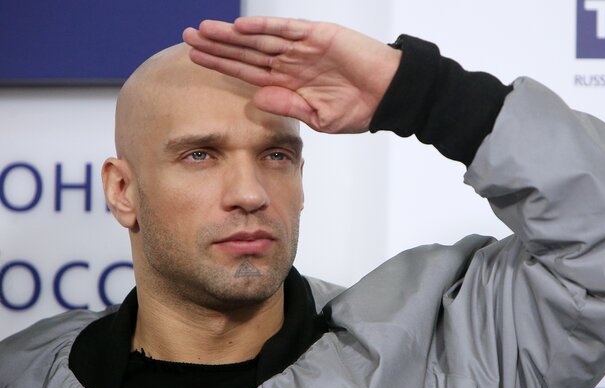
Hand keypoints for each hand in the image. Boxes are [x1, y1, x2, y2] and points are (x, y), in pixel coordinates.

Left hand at [183, 17, 401, 133]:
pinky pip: (287, 30)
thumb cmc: (359, 110)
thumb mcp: (319, 117)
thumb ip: (287, 105)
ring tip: (204, 30)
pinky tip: (241, 27)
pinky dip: (265, 28)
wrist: (390, 96)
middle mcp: (291, 62)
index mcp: (289, 82)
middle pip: (247, 51)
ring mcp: (303, 47)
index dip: (222, 64)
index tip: (196, 59)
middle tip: (188, 37)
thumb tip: (255, 98)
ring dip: (233, 35)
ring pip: (261, 38)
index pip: (248, 71)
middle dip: (218, 46)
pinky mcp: (319, 35)